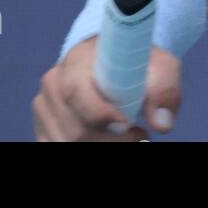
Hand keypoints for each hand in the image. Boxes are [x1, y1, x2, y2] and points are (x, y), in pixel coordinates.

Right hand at [32, 37, 182, 141]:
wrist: (115, 65)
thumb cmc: (136, 66)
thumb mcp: (160, 67)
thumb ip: (164, 89)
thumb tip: (161, 122)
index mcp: (77, 60)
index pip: (76, 91)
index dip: (100, 113)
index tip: (127, 123)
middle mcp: (54, 82)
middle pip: (76, 128)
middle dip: (111, 140)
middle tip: (138, 134)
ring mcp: (44, 107)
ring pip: (68, 142)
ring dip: (101, 145)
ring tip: (125, 135)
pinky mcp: (43, 127)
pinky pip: (57, 147)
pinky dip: (86, 147)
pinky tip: (104, 139)